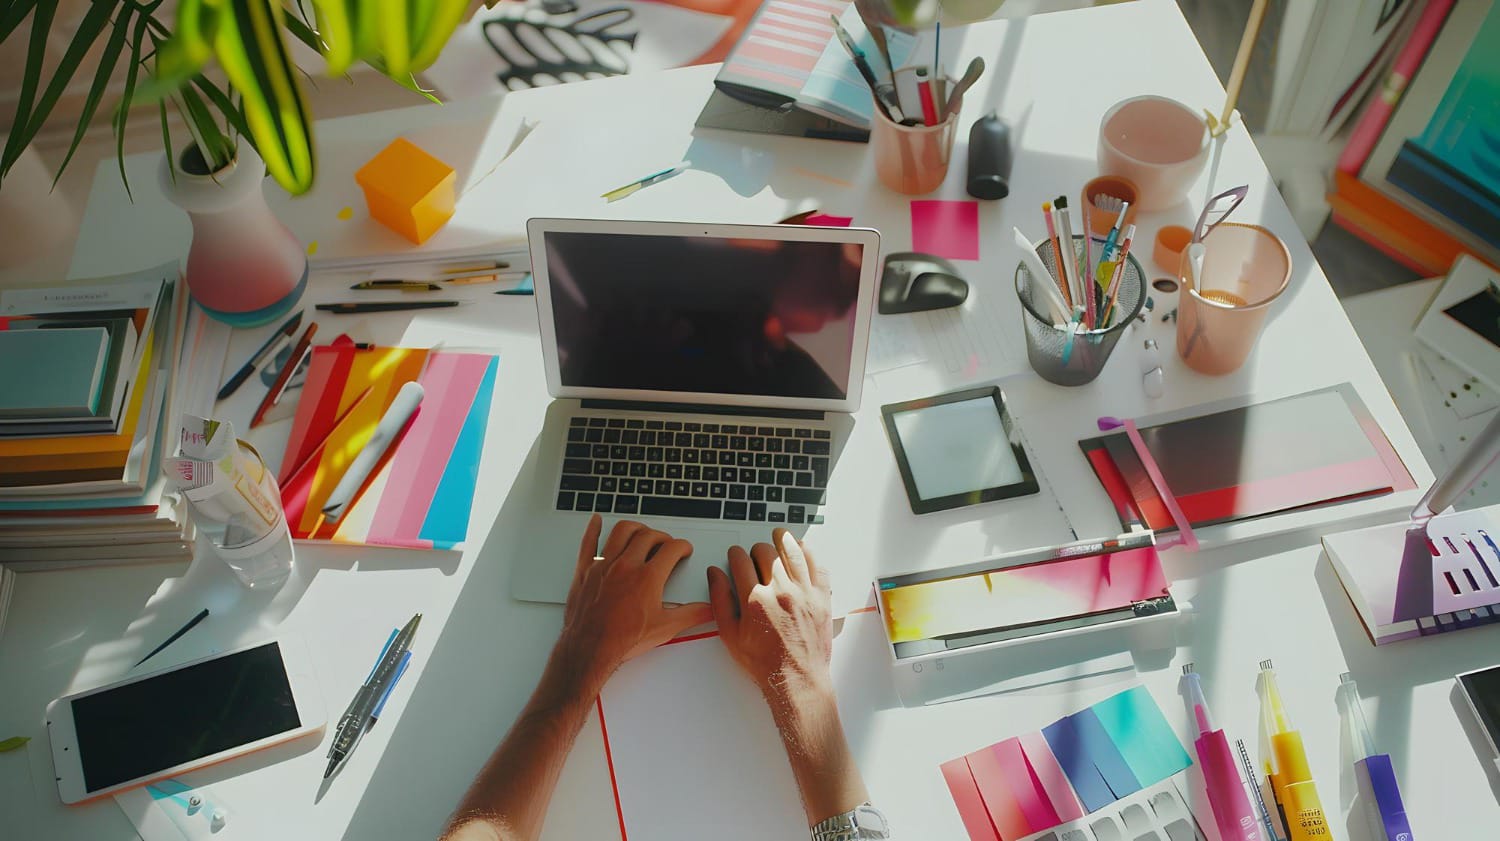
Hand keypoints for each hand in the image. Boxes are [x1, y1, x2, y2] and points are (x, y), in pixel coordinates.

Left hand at [553, 515, 712, 691]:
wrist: (589, 649)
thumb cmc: (622, 640)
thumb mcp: (664, 629)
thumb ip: (691, 615)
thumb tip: (707, 610)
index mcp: (647, 577)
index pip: (672, 549)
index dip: (682, 546)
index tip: (683, 550)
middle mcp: (626, 566)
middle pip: (648, 536)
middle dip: (662, 536)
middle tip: (666, 544)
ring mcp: (603, 565)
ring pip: (621, 531)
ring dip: (635, 528)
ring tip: (641, 533)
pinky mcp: (585, 570)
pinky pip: (588, 542)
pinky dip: (593, 528)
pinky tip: (596, 521)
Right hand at [707, 529, 833, 701]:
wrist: (797, 680)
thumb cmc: (764, 663)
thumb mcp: (730, 636)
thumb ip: (720, 601)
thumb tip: (715, 575)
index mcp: (755, 600)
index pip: (741, 561)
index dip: (735, 554)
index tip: (736, 555)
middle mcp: (780, 592)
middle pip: (765, 552)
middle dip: (756, 549)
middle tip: (755, 554)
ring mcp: (804, 593)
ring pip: (792, 552)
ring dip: (783, 540)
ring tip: (779, 536)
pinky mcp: (821, 598)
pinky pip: (817, 565)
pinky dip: (809, 553)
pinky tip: (802, 549)